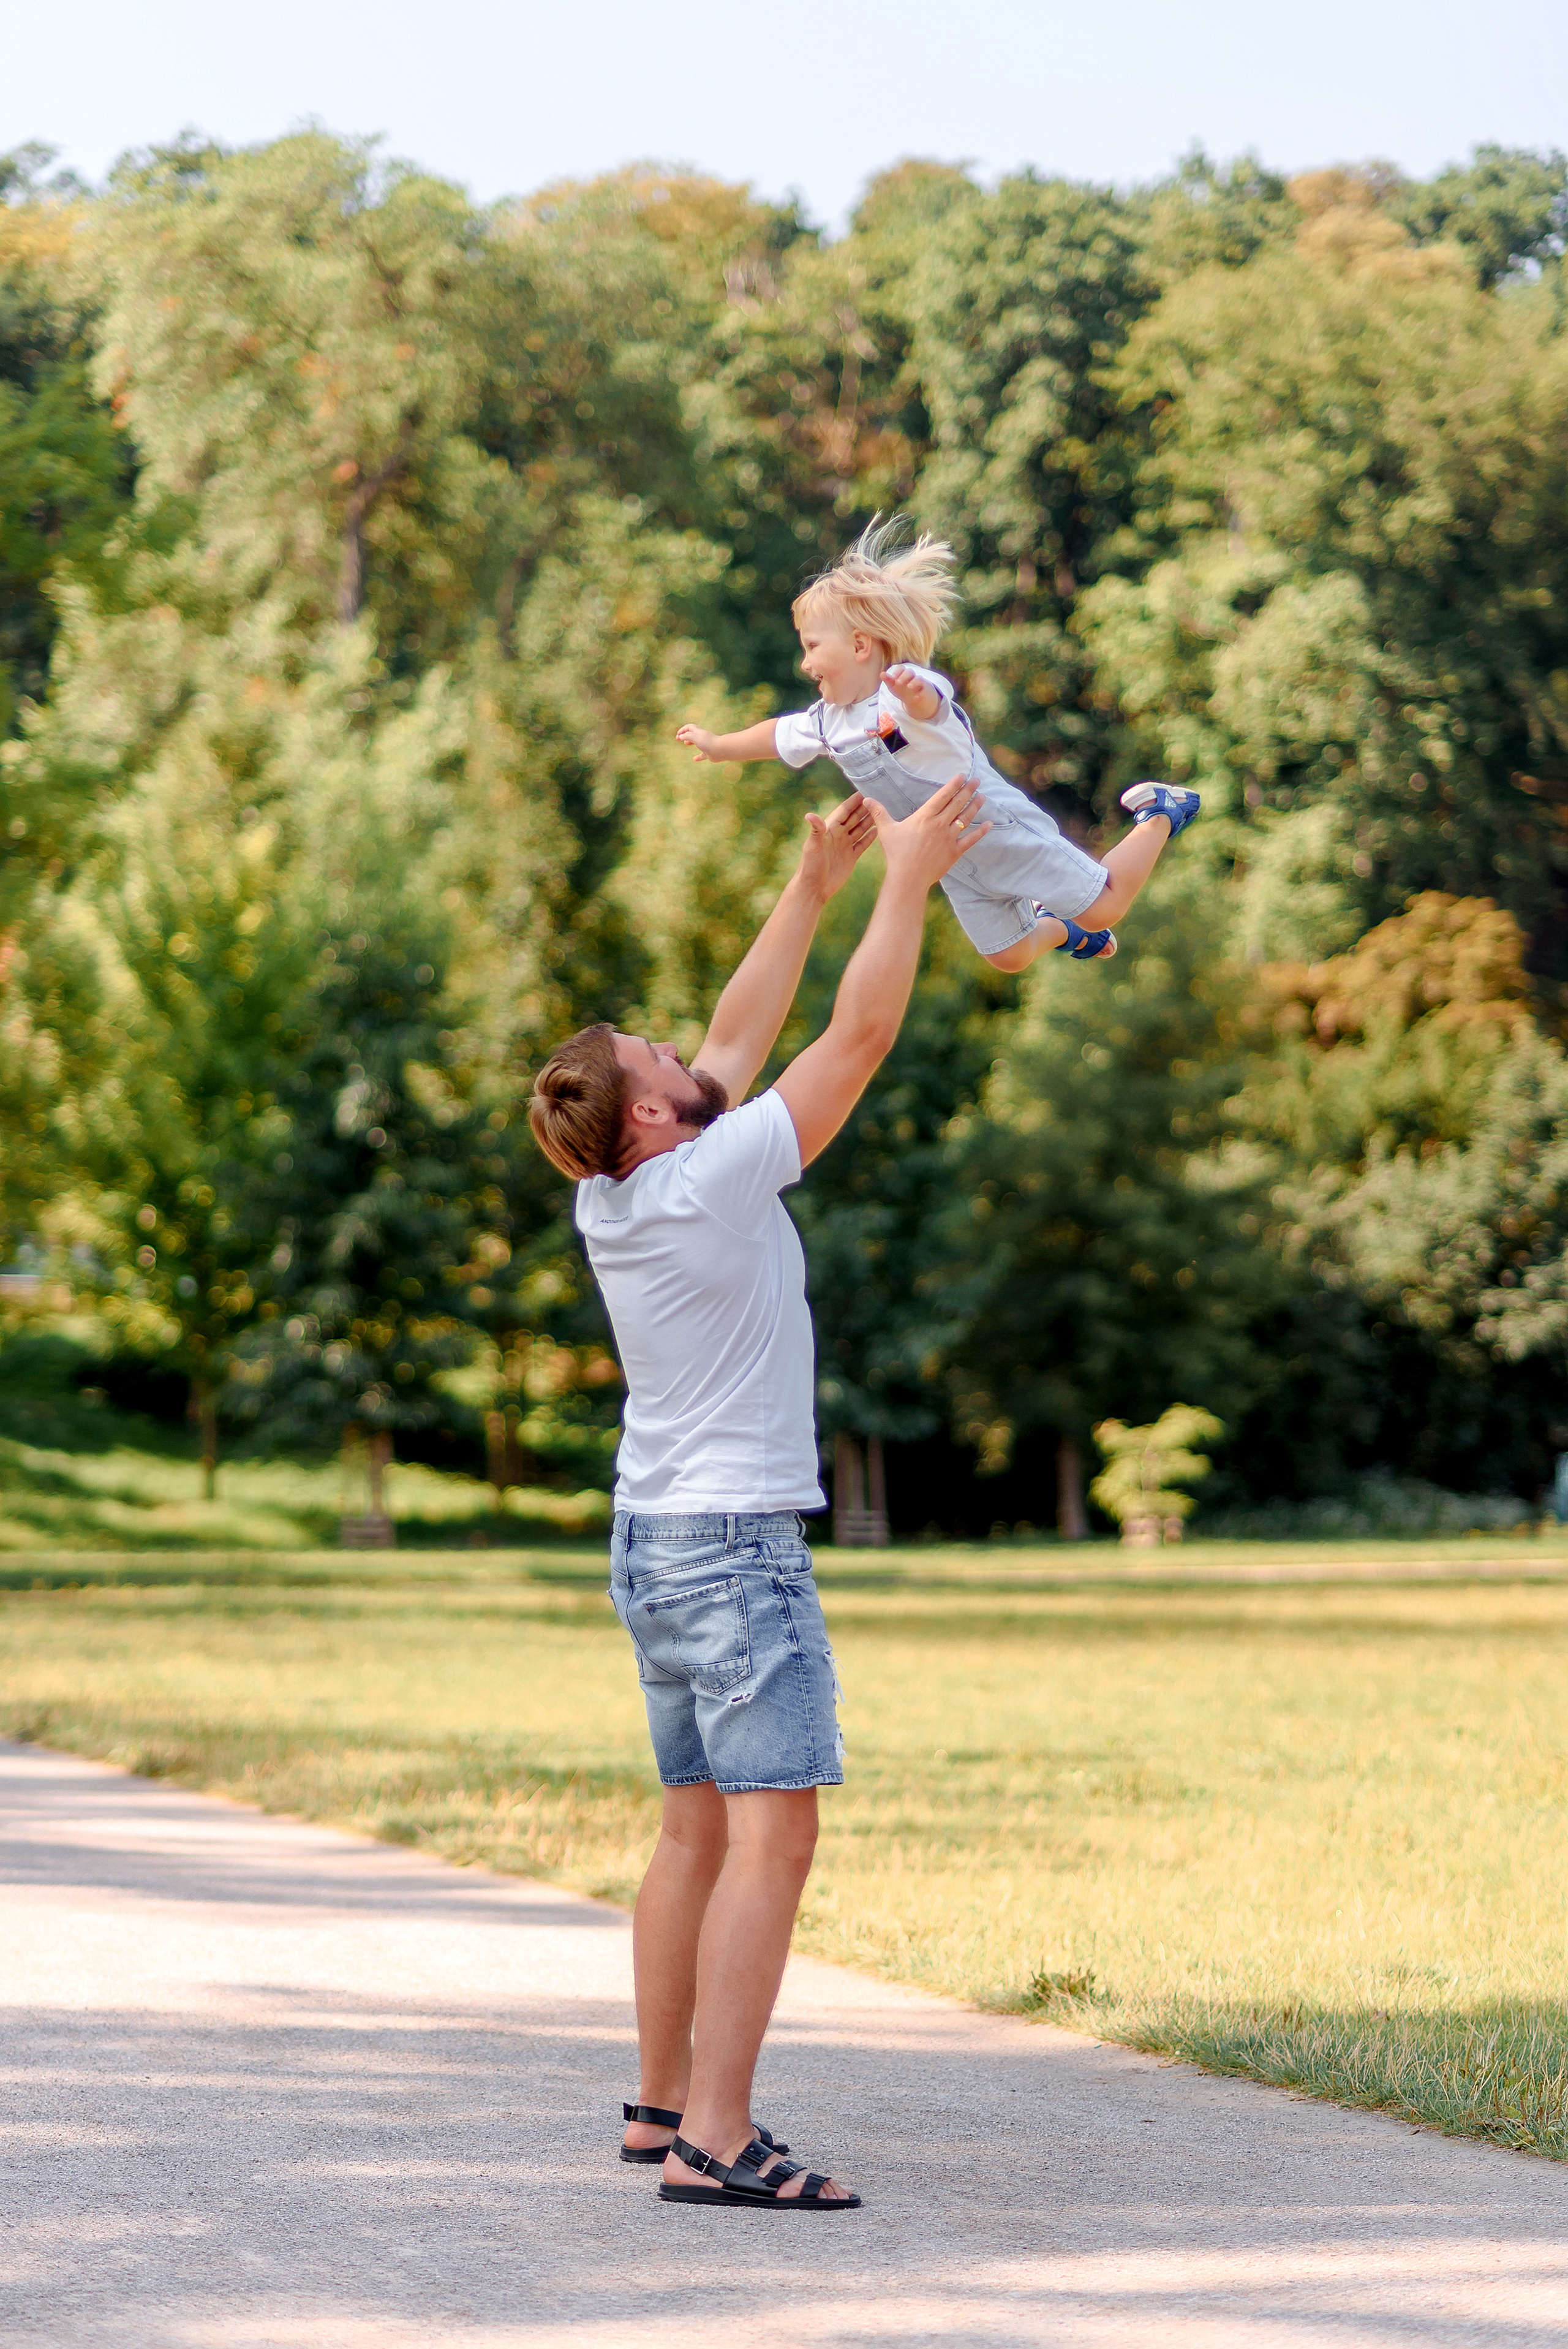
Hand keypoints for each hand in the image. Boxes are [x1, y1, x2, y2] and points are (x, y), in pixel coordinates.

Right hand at [676, 724, 720, 762]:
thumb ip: (687, 735)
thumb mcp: (694, 737)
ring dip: (691, 742)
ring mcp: (706, 745)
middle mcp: (702, 738)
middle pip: (693, 733)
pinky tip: (694, 759)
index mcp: (699, 732)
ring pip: (697, 742)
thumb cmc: (708, 742)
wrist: (721, 750)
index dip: (683, 730)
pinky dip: (698, 757)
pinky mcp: (709, 753)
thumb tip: (680, 736)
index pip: (689, 727)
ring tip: (686, 744)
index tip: (678, 735)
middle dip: (685, 735)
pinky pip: (703, 755)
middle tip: (678, 739)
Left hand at [799, 794, 875, 901]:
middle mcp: (838, 835)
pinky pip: (862, 844)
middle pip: (854, 818)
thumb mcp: (812, 846)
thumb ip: (816, 830)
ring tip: (881, 811)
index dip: (853, 802)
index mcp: (829, 829)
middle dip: (864, 808)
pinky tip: (879, 830)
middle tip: (878, 798)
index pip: (844, 811)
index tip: (864, 791)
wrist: (815, 888)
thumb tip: (810, 815)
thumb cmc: (810, 866)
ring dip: (869, 821)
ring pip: (860, 829)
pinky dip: (870, 837)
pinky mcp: (851, 857)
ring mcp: (845, 846)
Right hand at [865, 776, 988, 889]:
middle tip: (977, 780)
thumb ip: (879, 812)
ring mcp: (949, 838)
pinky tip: (989, 824)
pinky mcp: (954, 852)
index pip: (942, 796)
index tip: (962, 775)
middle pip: (957, 803)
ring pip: (965, 818)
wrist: (908, 877)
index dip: (953, 784)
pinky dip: (981, 831)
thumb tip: (865, 799)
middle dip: (968, 790)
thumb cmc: (896, 853)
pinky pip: (971, 839)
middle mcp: (939, 825)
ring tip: (982, 796)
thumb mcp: (887, 830)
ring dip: (975, 806)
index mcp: (924, 817)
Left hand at [881, 665, 940, 720]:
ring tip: (909, 687)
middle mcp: (912, 676)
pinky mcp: (924, 691)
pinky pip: (924, 691)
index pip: (901, 668)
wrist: (914, 697)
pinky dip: (921, 694)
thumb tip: (881, 674)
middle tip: (899, 682)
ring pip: (919, 679)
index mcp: (903, 674)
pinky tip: (917, 698)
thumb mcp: (893, 685)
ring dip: (914, 682)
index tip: (893, 678)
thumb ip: (888, 680)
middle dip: (904, 676)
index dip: (897, 672)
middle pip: (910, 672)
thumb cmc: (901, 689)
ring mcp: (919, 683)